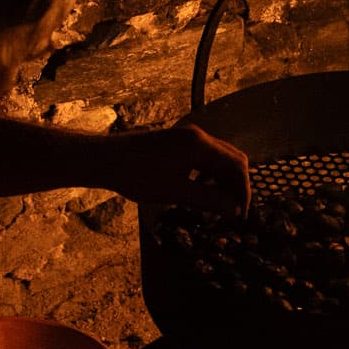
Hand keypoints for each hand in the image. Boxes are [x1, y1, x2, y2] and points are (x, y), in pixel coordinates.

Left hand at [104, 122, 250, 215]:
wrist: (105, 159)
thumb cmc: (137, 175)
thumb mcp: (176, 192)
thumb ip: (208, 200)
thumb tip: (234, 209)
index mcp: (199, 144)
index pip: (237, 165)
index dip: (243, 190)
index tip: (241, 213)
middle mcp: (198, 136)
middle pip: (232, 158)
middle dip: (237, 185)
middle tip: (234, 211)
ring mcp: (188, 137)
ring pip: (219, 158)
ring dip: (224, 180)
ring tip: (220, 205)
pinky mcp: (178, 142)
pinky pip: (205, 157)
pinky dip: (210, 174)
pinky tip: (202, 191)